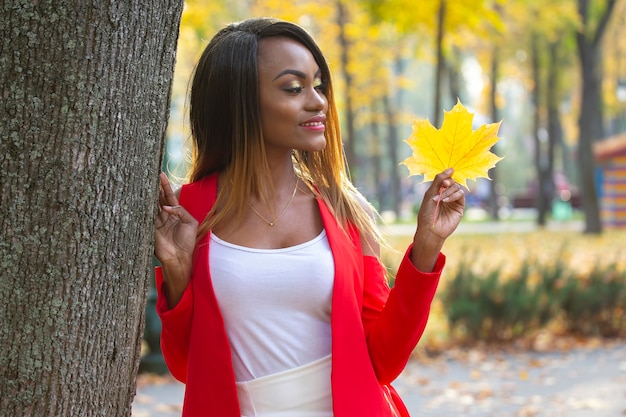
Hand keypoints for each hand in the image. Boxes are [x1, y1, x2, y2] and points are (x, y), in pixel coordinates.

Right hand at [154, 173, 197, 306]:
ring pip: (151, 205)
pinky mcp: (150, 228)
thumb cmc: (187, 242)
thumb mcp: (190, 223)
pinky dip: (145, 207)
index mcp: (175, 214)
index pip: (169, 196)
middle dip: (155, 186)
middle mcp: (164, 216)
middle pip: (158, 198)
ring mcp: (156, 222)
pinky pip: (146, 215)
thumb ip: (181, 211)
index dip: (165, 186)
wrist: (180, 258)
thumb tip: (166, 207)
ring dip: (149, 194)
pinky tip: (142, 198)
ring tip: (145, 182)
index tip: (161, 174)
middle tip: (150, 174)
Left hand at [418, 168, 464, 239]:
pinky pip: (460, 195)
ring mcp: (453, 200)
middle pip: (452, 181)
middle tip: (443, 186)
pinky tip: (446, 201)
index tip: (443, 179)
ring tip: (441, 199)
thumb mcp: (430, 194)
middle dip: (447, 183)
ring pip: (457, 187)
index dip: (445, 176)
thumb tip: (451, 168)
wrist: (430, 229)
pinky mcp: (460, 206)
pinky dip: (454, 196)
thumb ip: (439, 180)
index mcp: (437, 190)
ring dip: (449, 191)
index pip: (445, 178)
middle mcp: (446, 194)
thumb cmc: (427, 212)